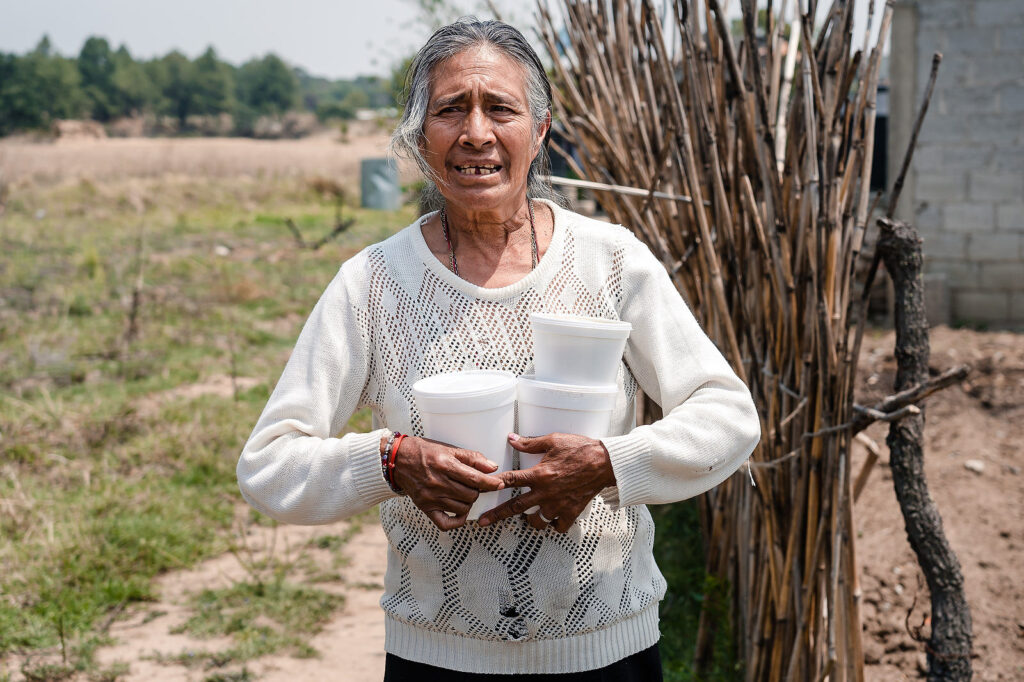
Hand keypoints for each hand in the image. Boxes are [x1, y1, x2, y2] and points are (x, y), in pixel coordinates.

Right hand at [389, 435, 504, 530]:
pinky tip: (460, 512)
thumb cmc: (424, 452)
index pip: (475, 479)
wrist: (397, 460)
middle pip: (471, 495)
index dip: (491, 483)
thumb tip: (492, 467)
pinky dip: (457, 520)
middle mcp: (438, 483)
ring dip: (468, 502)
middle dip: (477, 491)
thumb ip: (472, 458)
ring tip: (464, 493)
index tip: (499, 484)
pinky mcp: (425, 508)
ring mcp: (431, 497)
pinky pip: (446, 523)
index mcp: (445, 465)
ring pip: (462, 508)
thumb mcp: (449, 449)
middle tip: (474, 485)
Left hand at [477, 433, 615, 532]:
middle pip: (515, 507)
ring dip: (529, 520)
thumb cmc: (581, 449)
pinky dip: (553, 525)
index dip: (492, 484)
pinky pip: (558, 526)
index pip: (510, 480)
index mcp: (540, 474)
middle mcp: (546, 492)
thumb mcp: (553, 440)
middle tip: (483, 522)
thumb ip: (530, 443)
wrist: (606, 462)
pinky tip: (551, 520)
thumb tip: (511, 439)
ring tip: (527, 517)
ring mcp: (558, 504)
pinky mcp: (571, 511)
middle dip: (497, 515)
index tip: (480, 491)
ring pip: (537, 521)